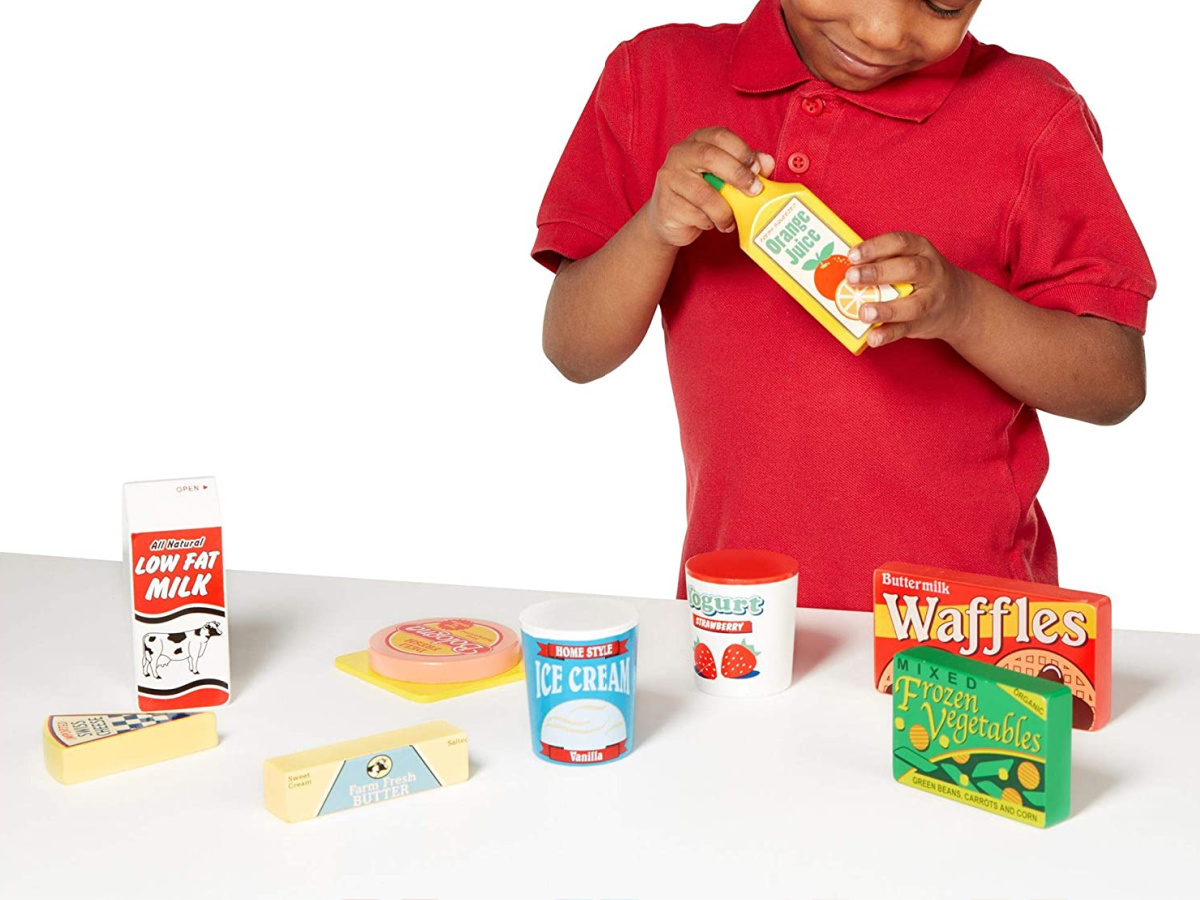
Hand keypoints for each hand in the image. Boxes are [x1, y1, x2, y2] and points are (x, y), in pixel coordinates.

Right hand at [643, 127, 774, 247]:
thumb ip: (746, 166)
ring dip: (724, 210)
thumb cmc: (701, 192)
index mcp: (697, 141)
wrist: (669, 218)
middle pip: (710, 157)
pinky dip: (710, 222)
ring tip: (731, 220)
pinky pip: (696, 215)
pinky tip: (712, 224)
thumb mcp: (724, 175)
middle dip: (737, 175)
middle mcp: (680, 154)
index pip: (720, 136)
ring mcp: (669, 178)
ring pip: (704, 193)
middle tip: (754, 191)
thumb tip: (767, 163)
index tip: (758, 169)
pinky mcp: (666, 204)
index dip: (742, 150)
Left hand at [848, 231, 975, 347]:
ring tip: (863, 312)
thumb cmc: (921, 277)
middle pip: (908, 269)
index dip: (875, 247)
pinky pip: (906, 329)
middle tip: (851, 278)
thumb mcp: (910, 258)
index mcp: (922, 250)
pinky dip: (888, 334)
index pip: (900, 242)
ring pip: (912, 305)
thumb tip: (845, 268)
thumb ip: (883, 260)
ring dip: (886, 309)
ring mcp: (931, 299)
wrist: (959, 303)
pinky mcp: (925, 322)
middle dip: (877, 273)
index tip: (852, 255)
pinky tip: (872, 337)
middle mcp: (931, 272)